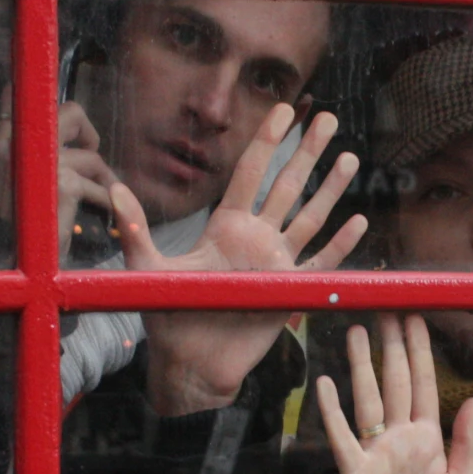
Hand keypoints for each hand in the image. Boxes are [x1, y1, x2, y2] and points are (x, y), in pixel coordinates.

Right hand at [0, 89, 122, 260]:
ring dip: (99, 177)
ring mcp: (42, 163)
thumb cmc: (21, 224)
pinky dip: (102, 200)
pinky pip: (98, 185)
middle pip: (70, 111)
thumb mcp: (21, 180)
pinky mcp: (63, 183)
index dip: (46, 96)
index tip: (64, 112)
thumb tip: (61, 123)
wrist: (16, 265)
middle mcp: (17, 146)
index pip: (17, 95)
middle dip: (88, 133)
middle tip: (90, 152)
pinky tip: (97, 213)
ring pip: (90, 154)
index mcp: (4, 142)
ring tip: (96, 194)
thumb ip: (35, 151)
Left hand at [111, 102, 367, 415]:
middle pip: (287, 185)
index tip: (282, 110)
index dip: (266, 140)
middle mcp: (255, 237)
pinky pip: (321, 263)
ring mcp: (276, 262)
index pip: (250, 173)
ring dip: (329, 188)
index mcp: (226, 225)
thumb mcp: (147, 267)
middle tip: (326, 118)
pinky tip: (358, 221)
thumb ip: (135, 229)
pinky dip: (341, 244)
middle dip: (306, 151)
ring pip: (309, 216)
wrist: (191, 363)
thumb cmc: (168, 315)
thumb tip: (114, 190)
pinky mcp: (290, 290)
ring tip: (348, 156)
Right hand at [314, 315, 472, 473]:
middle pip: (394, 383)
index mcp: (428, 439)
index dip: (420, 352)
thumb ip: (465, 441)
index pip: (423, 385)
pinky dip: (331, 410)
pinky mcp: (355, 471)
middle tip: (387, 310)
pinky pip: (342, 435)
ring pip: (368, 399)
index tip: (417, 319)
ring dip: (363, 366)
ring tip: (358, 332)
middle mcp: (400, 439)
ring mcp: (375, 452)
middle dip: (392, 347)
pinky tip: (325, 383)